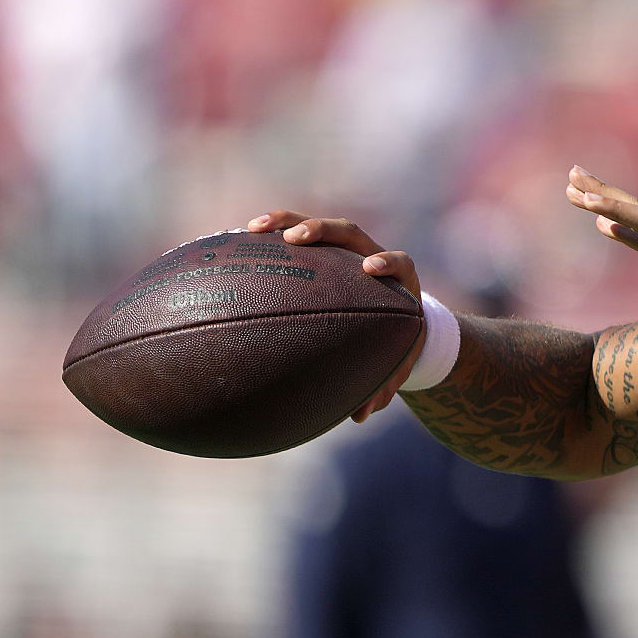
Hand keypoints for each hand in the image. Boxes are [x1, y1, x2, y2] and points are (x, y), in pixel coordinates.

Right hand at [247, 210, 424, 420]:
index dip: (387, 261)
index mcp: (399, 281)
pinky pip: (294, 235)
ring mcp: (346, 250)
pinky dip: (271, 235)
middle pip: (351, 232)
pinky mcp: (324, 251)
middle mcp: (370, 257)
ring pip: (319, 227)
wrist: (397, 319)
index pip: (398, 262)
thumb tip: (360, 416)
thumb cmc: (397, 343)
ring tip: (255, 228)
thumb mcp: (394, 364)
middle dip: (324, 230)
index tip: (370, 268)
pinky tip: (239, 240)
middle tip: (298, 238)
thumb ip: (382, 386)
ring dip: (288, 221)